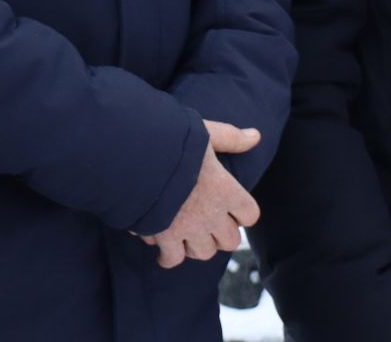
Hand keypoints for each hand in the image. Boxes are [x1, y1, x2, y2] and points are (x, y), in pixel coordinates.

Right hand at [138, 120, 261, 269]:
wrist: (134, 155)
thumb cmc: (171, 140)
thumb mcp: (204, 132)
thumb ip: (230, 137)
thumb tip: (255, 136)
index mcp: (225, 190)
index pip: (250, 214)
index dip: (241, 211)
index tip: (229, 204)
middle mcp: (211, 214)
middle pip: (230, 240)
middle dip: (220, 233)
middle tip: (207, 222)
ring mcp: (189, 229)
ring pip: (204, 253)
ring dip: (197, 244)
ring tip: (186, 232)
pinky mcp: (165, 237)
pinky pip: (173, 259)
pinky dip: (168, 255)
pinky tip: (163, 248)